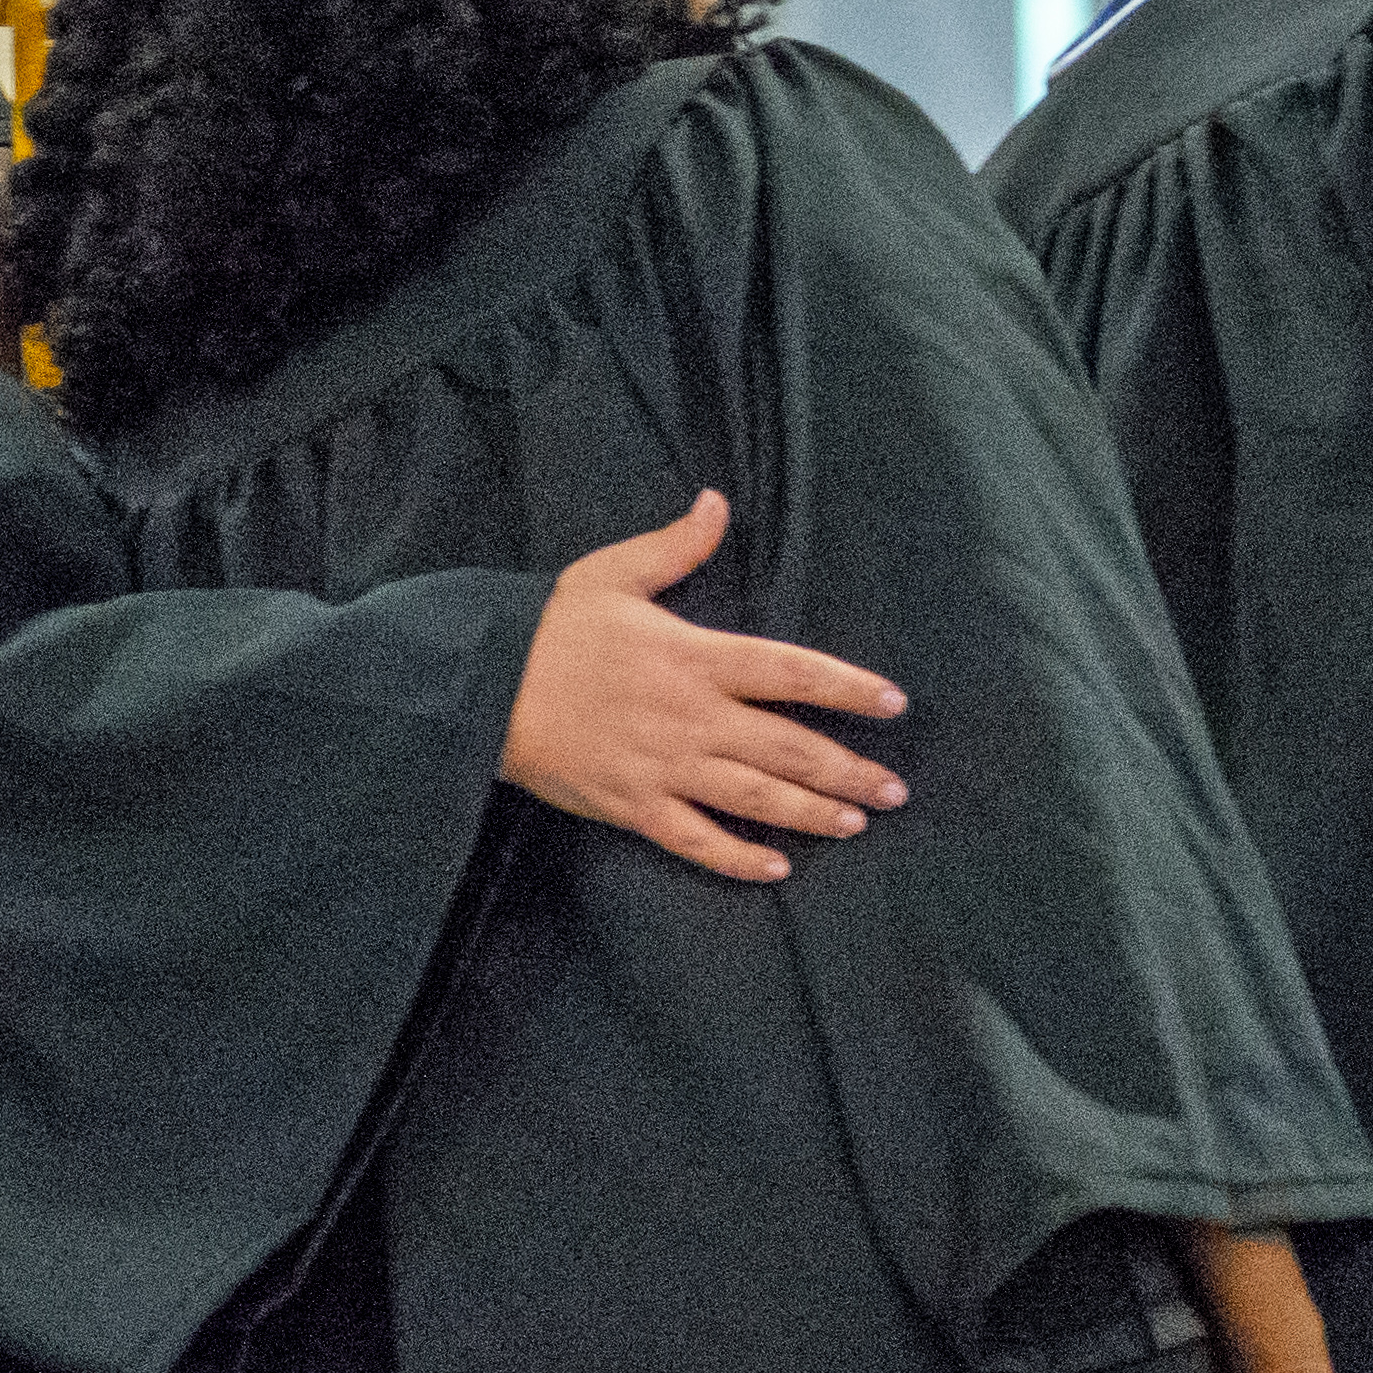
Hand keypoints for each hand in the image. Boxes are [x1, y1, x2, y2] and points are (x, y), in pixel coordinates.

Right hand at [508, 490, 905, 881]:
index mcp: (694, 657)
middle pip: (788, 747)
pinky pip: (695, 840)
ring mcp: (663, 766)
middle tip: (894, 788)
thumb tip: (717, 502)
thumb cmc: (549, 628)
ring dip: (812, 814)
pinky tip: (776, 869)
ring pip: (755, 798)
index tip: (892, 702)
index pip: (791, 672)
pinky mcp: (632, 805)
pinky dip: (737, 858)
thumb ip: (675, 545)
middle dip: (848, 770)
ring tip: (856, 822)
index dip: (847, 688)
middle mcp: (691, 716)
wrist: (479, 685)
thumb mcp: (613, 573)